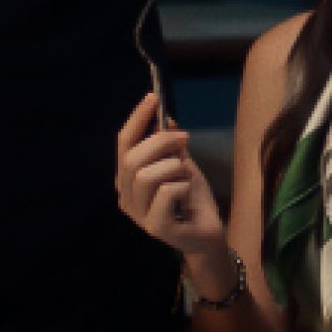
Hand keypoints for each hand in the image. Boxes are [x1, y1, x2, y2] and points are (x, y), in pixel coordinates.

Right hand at [115, 93, 226, 258]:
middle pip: (132, 159)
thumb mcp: (181, 164)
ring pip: (145, 176)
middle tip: (184, 138)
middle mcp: (126, 196)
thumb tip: (164, 118)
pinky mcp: (154, 227)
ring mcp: (138, 214)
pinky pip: (166, 194)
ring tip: (186, 175)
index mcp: (127, 179)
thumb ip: (170, 146)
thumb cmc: (191, 198)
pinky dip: (183, 186)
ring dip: (173, 168)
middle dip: (160, 142)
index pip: (123, 144)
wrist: (207, 233)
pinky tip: (188, 193)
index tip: (153, 97)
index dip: (137, 119)